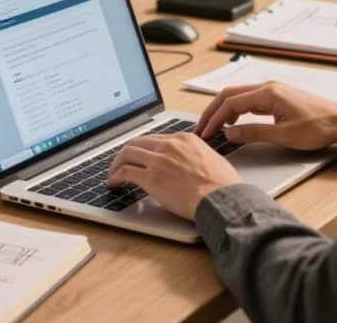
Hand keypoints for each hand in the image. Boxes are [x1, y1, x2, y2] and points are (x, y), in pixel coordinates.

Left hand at [106, 133, 241, 220]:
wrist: (222, 199)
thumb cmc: (223, 186)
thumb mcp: (212, 159)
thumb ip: (196, 156)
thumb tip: (191, 164)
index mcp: (185, 139)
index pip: (157, 138)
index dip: (145, 148)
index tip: (141, 156)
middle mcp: (170, 145)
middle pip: (139, 142)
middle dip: (127, 152)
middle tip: (122, 162)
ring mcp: (159, 160)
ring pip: (128, 153)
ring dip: (117, 163)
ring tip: (113, 173)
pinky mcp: (150, 177)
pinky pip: (125, 171)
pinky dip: (115, 176)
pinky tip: (113, 183)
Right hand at [197, 81, 336, 149]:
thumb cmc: (319, 127)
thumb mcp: (284, 135)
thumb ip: (254, 133)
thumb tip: (230, 133)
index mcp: (267, 93)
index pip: (230, 103)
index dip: (214, 118)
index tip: (206, 132)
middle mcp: (268, 87)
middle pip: (229, 95)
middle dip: (212, 111)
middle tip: (202, 128)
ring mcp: (272, 90)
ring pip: (238, 96)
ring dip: (223, 110)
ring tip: (215, 127)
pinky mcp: (277, 96)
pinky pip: (249, 99)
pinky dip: (236, 109)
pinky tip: (235, 122)